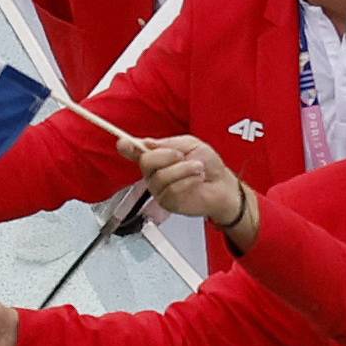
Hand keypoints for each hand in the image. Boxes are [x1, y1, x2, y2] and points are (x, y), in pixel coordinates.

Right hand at [131, 133, 253, 234]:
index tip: (123, 143)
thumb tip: (147, 143)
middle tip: (181, 156)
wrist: (222, 186)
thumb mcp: (191, 145)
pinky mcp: (167, 202)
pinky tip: (196, 180)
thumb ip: (169, 143)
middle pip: (146, 161)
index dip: (127, 147)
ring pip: (161, 176)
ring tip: (197, 169)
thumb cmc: (208, 165)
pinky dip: (188, 181)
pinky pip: (172, 189)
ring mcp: (159, 189)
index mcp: (158, 157)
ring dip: (184, 169)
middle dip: (166, 156)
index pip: (136, 152)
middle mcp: (154, 173)